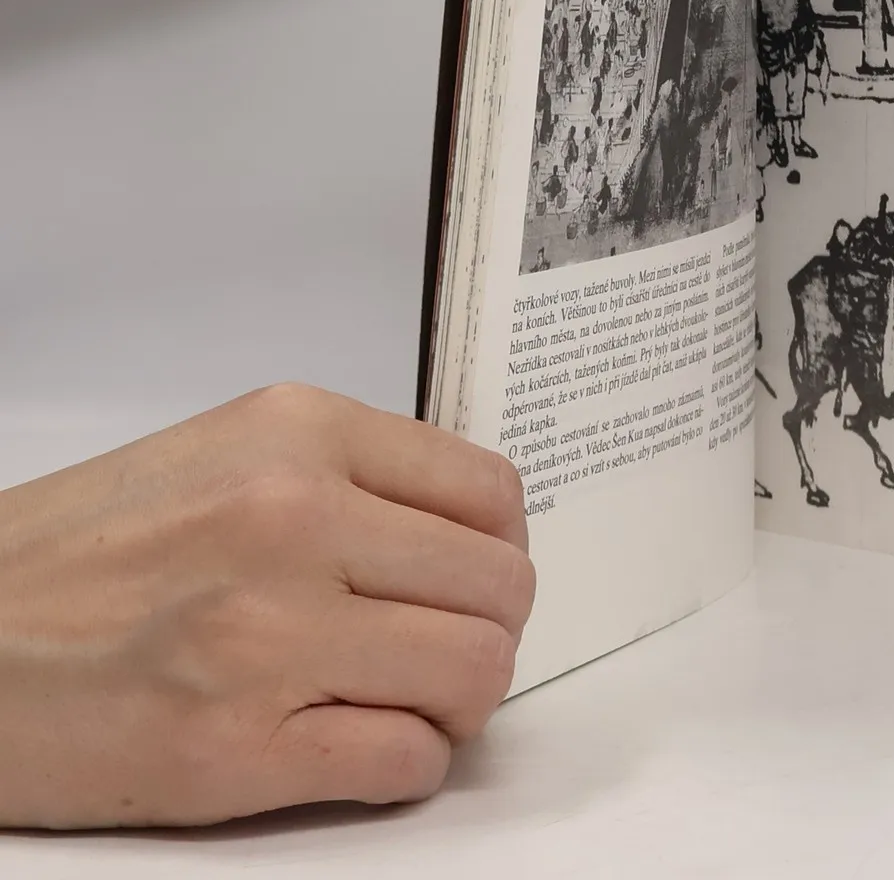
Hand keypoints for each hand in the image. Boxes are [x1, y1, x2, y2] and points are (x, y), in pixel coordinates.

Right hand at [0, 385, 533, 828]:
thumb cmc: (83, 552)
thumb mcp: (228, 452)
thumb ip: (350, 477)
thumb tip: (471, 535)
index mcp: (299, 435)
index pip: (491, 494)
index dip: (501, 549)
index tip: (473, 581)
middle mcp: (294, 518)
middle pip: (499, 587)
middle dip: (490, 630)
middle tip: (443, 651)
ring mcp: (267, 635)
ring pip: (474, 671)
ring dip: (461, 702)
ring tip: (409, 700)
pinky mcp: (232, 749)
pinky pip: (404, 762)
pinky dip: (409, 766)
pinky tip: (365, 748)